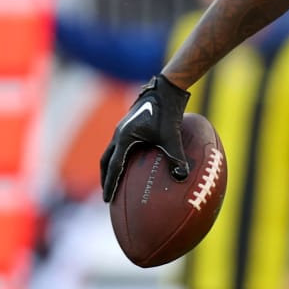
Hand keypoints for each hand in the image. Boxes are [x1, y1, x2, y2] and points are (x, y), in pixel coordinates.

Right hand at [99, 74, 189, 201]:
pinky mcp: (129, 126)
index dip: (110, 184)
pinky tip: (134, 164)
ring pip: (111, 153)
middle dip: (106, 179)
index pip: (113, 167)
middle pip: (106, 161)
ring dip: (111, 168)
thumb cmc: (167, 111)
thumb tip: (183, 177)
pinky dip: (122, 158)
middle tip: (108, 195)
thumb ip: (176, 156)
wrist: (164, 88)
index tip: (108, 200)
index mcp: (124, 138)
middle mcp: (119, 134)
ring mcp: (123, 129)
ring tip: (116, 182)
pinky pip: (121, 146)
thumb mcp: (172, 136)